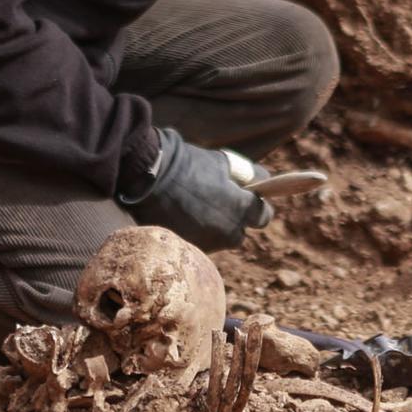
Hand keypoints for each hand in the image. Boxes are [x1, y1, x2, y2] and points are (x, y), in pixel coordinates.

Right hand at [122, 128, 272, 250]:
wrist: (147, 178)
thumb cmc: (188, 165)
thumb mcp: (223, 162)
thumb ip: (247, 175)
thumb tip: (262, 180)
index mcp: (241, 209)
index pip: (263, 216)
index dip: (258, 207)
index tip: (249, 199)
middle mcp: (227, 232)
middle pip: (239, 232)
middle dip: (233, 220)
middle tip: (218, 202)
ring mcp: (206, 244)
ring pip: (217, 239)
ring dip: (213, 228)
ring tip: (194, 207)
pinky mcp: (187, 248)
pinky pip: (198, 243)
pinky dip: (194, 233)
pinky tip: (181, 216)